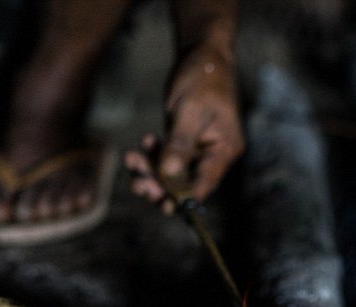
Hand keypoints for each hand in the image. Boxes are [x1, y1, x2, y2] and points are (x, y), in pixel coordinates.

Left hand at [125, 48, 243, 208]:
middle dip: (161, 186)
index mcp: (224, 150)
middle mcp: (214, 154)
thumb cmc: (203, 78)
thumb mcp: (190, 110)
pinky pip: (168, 157)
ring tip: (131, 159)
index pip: (204, 183)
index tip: (162, 204)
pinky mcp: (186, 141)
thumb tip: (169, 174)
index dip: (184, 198)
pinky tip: (144, 142)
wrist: (203, 54)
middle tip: (137, 184)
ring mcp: (200, 149)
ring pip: (174, 173)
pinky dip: (153, 154)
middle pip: (187, 183)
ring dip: (151, 170)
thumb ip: (180, 143)